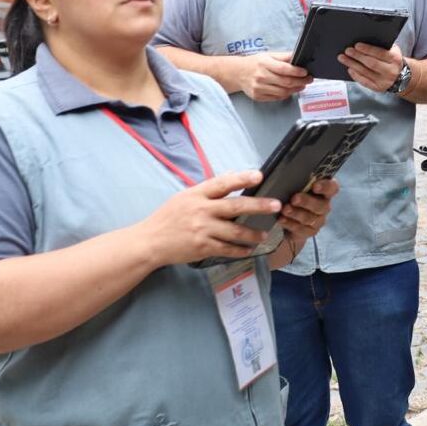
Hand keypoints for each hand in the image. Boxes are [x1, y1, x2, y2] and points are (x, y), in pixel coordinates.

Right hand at [137, 171, 282, 264]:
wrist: (150, 242)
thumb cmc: (167, 217)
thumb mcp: (184, 197)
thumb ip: (208, 190)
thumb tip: (231, 178)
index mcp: (197, 194)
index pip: (223, 183)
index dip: (242, 178)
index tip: (259, 176)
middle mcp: (201, 210)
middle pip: (235, 206)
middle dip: (259, 206)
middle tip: (277, 205)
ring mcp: (202, 230)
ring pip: (235, 231)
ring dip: (253, 233)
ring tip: (265, 234)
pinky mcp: (202, 248)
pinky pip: (227, 249)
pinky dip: (240, 250)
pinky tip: (250, 249)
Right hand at [239, 51, 310, 101]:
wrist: (238, 73)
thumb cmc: (255, 63)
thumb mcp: (268, 55)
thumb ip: (284, 56)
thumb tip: (298, 56)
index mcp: (264, 63)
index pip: (284, 69)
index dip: (297, 72)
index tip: (305, 72)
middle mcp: (261, 76)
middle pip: (286, 82)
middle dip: (300, 81)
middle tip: (308, 79)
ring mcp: (259, 88)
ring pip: (283, 92)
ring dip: (295, 89)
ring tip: (301, 85)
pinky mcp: (258, 96)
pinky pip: (276, 98)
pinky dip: (286, 95)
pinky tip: (290, 90)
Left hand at [279, 178, 339, 244]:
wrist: (285, 215)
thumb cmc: (290, 194)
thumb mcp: (290, 184)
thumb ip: (291, 178)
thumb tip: (279, 172)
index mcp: (323, 190)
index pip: (332, 187)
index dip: (326, 187)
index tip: (315, 186)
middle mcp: (324, 205)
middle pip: (322, 205)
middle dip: (307, 202)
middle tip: (294, 199)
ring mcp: (318, 219)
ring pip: (311, 218)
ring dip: (296, 213)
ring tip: (284, 209)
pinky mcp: (310, 231)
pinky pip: (302, 229)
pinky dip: (291, 224)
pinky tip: (282, 219)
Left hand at [339, 42, 404, 92]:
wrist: (402, 76)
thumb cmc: (392, 59)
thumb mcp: (392, 51)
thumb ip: (382, 46)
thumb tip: (363, 39)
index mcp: (394, 59)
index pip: (380, 53)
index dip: (367, 49)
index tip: (356, 45)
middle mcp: (391, 71)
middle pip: (371, 63)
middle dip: (357, 56)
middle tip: (347, 50)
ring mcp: (384, 81)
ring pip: (365, 72)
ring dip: (352, 64)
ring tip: (343, 58)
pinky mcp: (378, 88)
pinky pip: (364, 82)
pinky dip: (355, 75)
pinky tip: (349, 68)